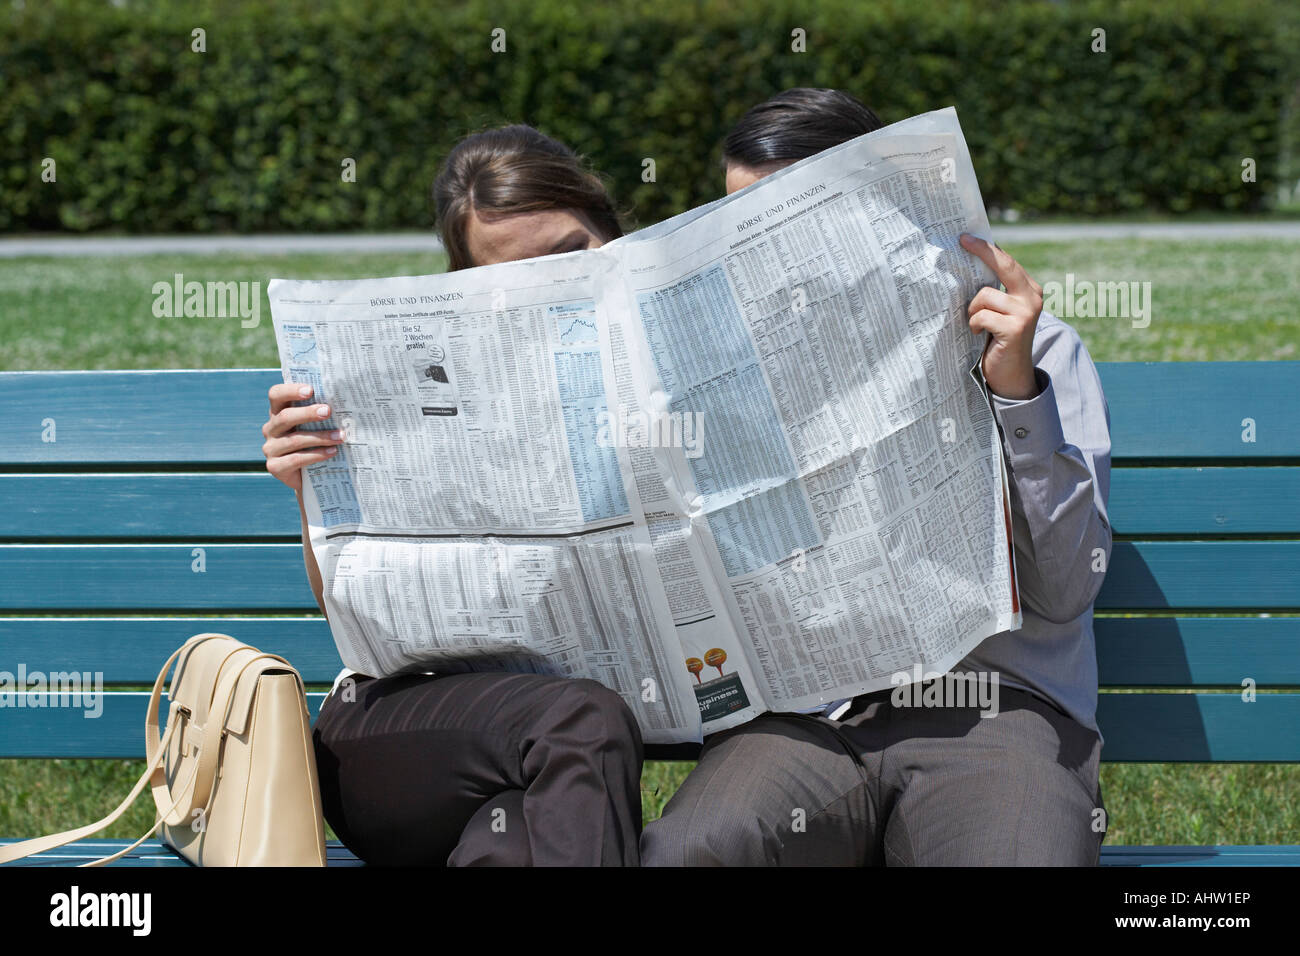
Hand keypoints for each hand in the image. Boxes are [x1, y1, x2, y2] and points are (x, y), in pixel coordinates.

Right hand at [261, 383, 343, 491]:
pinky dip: (317, 455)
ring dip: (320, 437)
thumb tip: (344, 401)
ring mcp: (270, 448)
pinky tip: (332, 452)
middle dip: (308, 413)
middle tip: (328, 411)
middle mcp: (271, 428)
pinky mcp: (275, 467)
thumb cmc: (315, 443)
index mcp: (278, 412)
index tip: (311, 390)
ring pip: (294, 440)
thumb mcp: (315, 426)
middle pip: (285, 417)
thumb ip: (321, 413)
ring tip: (340, 436)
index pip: (276, 394)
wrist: (309, 476)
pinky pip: (296, 459)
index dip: (290, 390)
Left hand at [959, 233, 1042, 400]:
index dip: (987, 249)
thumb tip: (968, 265)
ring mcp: (1026, 312)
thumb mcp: (999, 312)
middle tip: (962, 241)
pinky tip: (981, 335)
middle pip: (1004, 266)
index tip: (966, 237)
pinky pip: (982, 316)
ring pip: (984, 296)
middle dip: (982, 252)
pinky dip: (975, 325)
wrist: (1011, 375)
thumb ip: (993, 292)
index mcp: (1029, 290)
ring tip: (978, 326)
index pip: (1007, 262)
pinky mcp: (1016, 328)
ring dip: (973, 311)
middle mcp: (1032, 297)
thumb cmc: (998, 341)